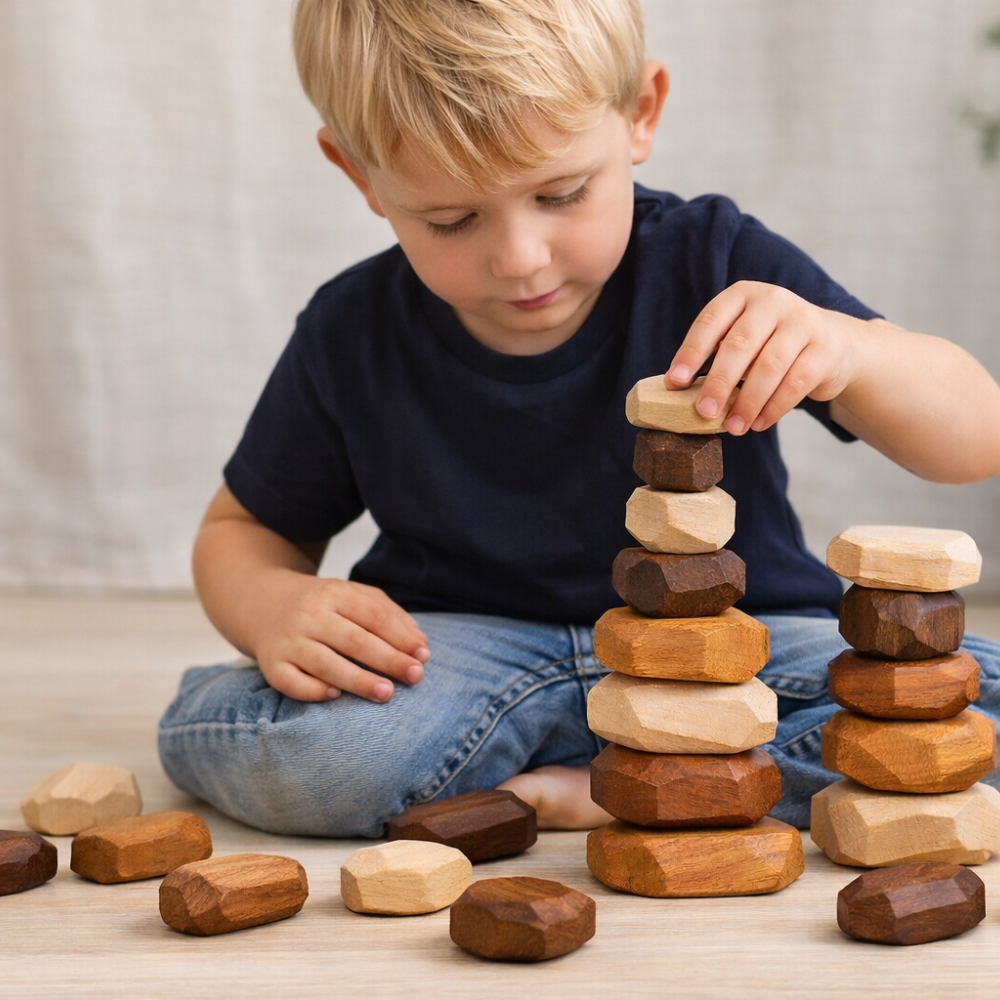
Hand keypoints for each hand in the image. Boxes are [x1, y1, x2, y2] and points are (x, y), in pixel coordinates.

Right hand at [247, 573, 429, 702]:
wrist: (260, 602)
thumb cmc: (321, 604)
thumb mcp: (353, 595)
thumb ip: (389, 615)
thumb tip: (420, 644)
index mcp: (334, 594)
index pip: (373, 616)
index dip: (401, 637)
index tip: (423, 656)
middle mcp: (309, 616)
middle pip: (354, 640)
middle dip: (388, 660)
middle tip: (415, 677)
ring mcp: (288, 641)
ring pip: (325, 663)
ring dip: (358, 680)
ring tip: (386, 694)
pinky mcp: (270, 665)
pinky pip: (291, 682)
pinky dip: (313, 691)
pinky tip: (335, 696)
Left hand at [664, 281, 862, 433]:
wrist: (833, 342)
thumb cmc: (771, 344)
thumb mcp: (743, 338)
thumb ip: (716, 355)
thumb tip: (676, 387)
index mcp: (742, 295)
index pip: (710, 321)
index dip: (691, 352)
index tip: (674, 382)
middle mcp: (773, 301)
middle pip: (739, 345)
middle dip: (718, 383)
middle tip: (703, 412)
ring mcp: (803, 322)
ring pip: (769, 367)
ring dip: (747, 402)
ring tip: (733, 427)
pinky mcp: (825, 349)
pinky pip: (795, 383)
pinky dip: (773, 408)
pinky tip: (758, 424)